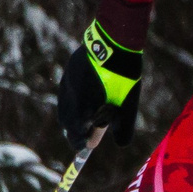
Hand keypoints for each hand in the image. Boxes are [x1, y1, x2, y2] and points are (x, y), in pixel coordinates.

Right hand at [55, 21, 141, 148]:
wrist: (115, 42)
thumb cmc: (124, 77)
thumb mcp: (127, 105)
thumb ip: (123, 127)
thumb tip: (122, 145)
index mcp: (81, 107)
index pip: (76, 132)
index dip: (79, 142)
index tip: (84, 149)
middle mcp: (69, 95)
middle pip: (66, 119)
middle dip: (73, 130)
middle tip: (81, 137)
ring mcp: (68, 80)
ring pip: (64, 104)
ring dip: (71, 115)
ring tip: (82, 121)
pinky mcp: (71, 69)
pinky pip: (67, 89)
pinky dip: (73, 99)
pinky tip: (82, 98)